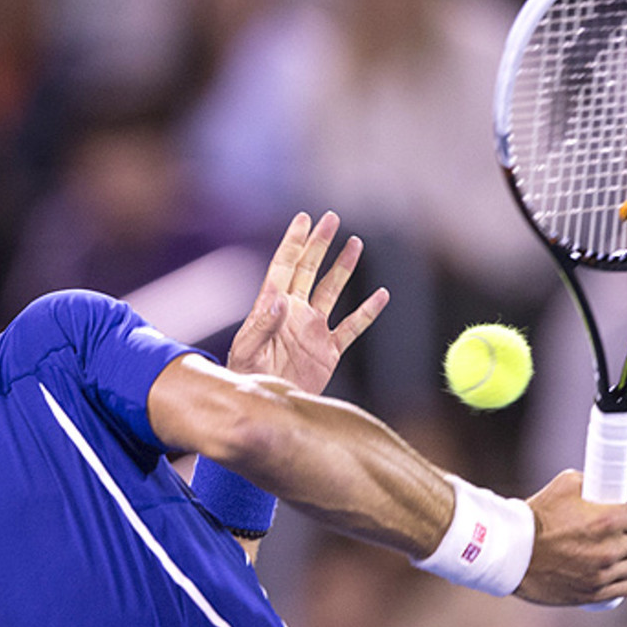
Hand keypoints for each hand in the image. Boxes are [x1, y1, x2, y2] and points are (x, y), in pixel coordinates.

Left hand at [227, 212, 389, 394]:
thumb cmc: (245, 378)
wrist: (265, 408)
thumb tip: (280, 299)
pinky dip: (368, 312)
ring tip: (355, 243)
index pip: (284, 266)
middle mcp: (294, 313)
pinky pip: (352, 327)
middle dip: (320, 244)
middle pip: (308, 270)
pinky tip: (381, 295)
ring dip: (343, 268)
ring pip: (332, 291)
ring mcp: (313, 330)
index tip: (304, 218)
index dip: (294, 242)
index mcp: (271, 307)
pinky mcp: (329, 351)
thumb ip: (262, 326)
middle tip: (331, 219)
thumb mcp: (247, 352)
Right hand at [515, 470, 626, 605]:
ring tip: (611, 552)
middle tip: (618, 533)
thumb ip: (589, 483)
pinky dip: (623, 579)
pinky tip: (614, 572)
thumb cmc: (535, 517)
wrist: (511, 553)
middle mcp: (610, 549)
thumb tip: (603, 485)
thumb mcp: (562, 485)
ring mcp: (603, 573)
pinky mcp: (594, 593)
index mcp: (607, 520)